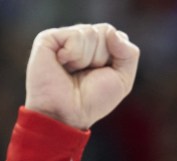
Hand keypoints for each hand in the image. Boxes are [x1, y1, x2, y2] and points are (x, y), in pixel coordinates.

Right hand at [25, 23, 139, 129]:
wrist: (67, 114)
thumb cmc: (92, 101)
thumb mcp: (123, 79)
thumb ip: (129, 53)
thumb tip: (112, 32)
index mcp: (96, 47)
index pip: (114, 34)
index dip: (114, 55)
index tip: (102, 74)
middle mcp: (79, 40)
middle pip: (105, 31)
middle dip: (101, 57)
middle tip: (85, 75)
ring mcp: (63, 38)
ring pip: (90, 32)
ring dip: (87, 59)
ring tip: (72, 72)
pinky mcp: (47, 39)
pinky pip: (74, 35)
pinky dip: (74, 54)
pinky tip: (62, 65)